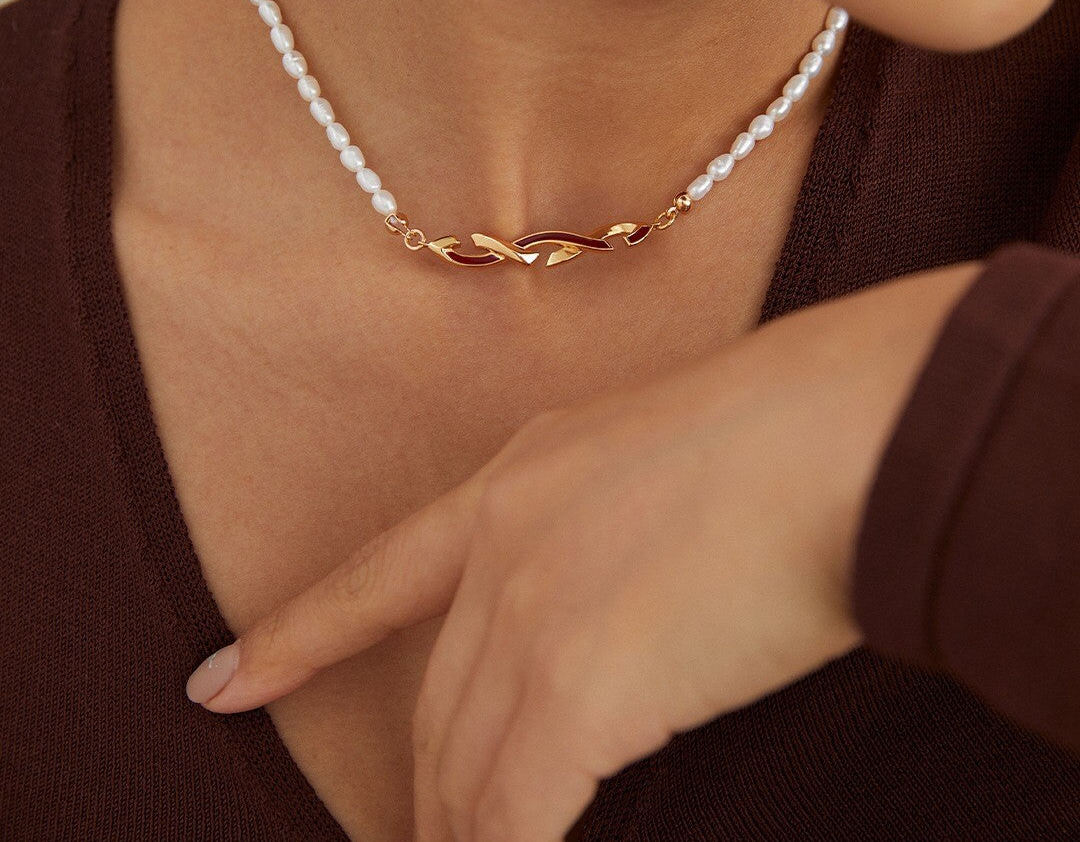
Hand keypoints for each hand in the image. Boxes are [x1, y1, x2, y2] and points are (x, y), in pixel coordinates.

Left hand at [184, 257, 983, 841]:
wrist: (849, 425)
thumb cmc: (797, 429)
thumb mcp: (670, 460)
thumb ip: (619, 540)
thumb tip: (628, 623)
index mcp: (523, 472)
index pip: (381, 572)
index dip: (297, 634)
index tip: (220, 681)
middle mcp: (506, 541)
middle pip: (436, 704)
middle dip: (426, 795)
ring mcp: (532, 612)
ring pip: (466, 768)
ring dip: (465, 834)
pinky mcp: (577, 689)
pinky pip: (516, 815)